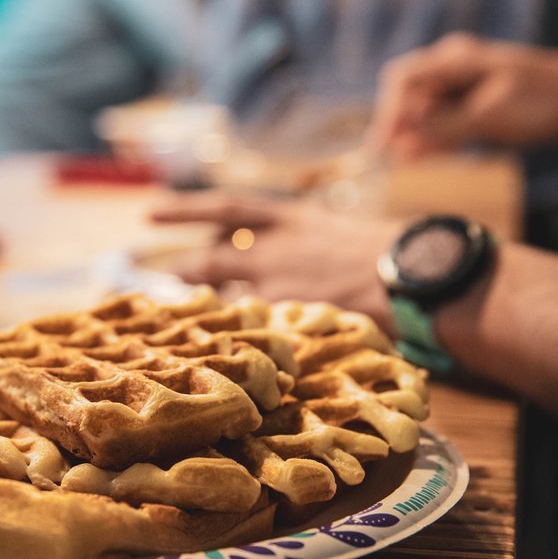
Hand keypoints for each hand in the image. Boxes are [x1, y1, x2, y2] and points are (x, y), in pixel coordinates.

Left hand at [148, 189, 400, 334]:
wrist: (408, 274)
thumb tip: (290, 250)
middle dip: (189, 269)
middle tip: (172, 276)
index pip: (225, 208)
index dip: (184, 209)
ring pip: (228, 299)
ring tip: (197, 320)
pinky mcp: (285, 319)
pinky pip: (254, 330)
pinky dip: (245, 338)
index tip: (149, 212)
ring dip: (211, 308)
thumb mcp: (340, 229)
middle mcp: (274, 248)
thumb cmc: (388, 249)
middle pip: (213, 259)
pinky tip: (238, 351)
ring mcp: (276, 286)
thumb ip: (305, 238)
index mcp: (289, 217)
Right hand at [365, 32, 557, 158]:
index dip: (388, 115)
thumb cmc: (540, 100)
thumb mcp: (489, 117)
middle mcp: (453, 67)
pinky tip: (432, 158)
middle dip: (400, 129)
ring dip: (417, 137)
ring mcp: (462, 84)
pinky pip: (443, 121)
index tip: (383, 148)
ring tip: (413, 165)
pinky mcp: (473, 103)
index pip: (403, 82)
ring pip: (425, 112)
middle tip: (395, 162)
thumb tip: (402, 144)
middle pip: (410, 97)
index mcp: (455, 59)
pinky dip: (436, 140)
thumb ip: (444, 129)